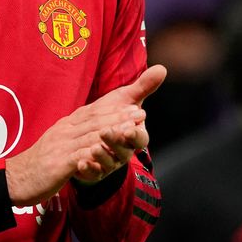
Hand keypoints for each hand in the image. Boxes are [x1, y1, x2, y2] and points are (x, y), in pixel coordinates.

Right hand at [5, 64, 166, 205]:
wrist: (16, 178)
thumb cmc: (41, 162)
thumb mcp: (61, 145)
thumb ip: (79, 136)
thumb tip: (98, 132)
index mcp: (66, 125)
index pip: (93, 113)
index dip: (115, 109)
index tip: (134, 105)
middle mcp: (64, 131)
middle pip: (94, 121)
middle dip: (119, 116)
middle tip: (140, 113)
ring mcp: (60, 146)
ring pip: (90, 136)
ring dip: (113, 132)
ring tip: (130, 130)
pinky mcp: (57, 163)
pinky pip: (79, 157)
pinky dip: (95, 154)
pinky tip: (109, 153)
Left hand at [74, 64, 166, 183]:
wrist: (92, 131)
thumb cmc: (114, 114)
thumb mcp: (126, 99)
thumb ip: (143, 86)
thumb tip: (162, 68)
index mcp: (133, 135)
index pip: (140, 138)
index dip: (135, 134)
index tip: (129, 127)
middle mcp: (124, 151)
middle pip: (124, 150)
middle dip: (116, 141)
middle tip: (106, 131)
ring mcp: (110, 162)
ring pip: (109, 163)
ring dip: (102, 156)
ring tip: (93, 148)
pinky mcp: (94, 170)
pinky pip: (93, 173)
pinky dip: (88, 169)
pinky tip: (80, 163)